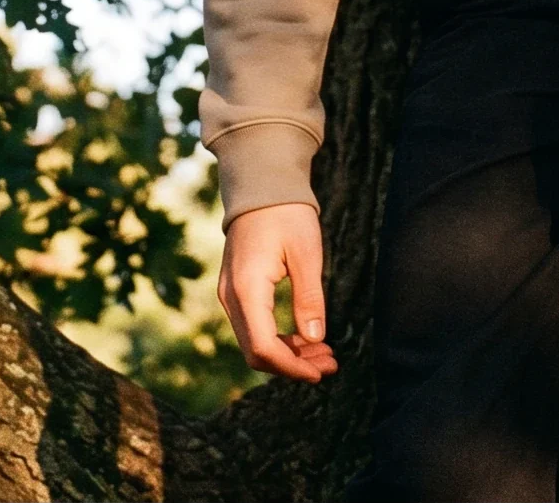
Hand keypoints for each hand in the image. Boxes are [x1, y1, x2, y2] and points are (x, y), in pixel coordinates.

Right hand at [218, 201, 338, 382]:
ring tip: (324, 354)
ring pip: (254, 342)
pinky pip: (253, 327)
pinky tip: (305, 338)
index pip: (263, 347)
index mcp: (246, 288)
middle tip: (330, 364)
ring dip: (288, 353)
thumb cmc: (287, 214)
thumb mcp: (306, 253)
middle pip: (256, 351)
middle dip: (293, 364)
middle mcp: (230, 297)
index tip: (320, 372)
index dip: (291, 367)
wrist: (260, 186)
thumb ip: (309, 298)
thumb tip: (314, 340)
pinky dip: (278, 338)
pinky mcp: (235, 291)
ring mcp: (229, 295)